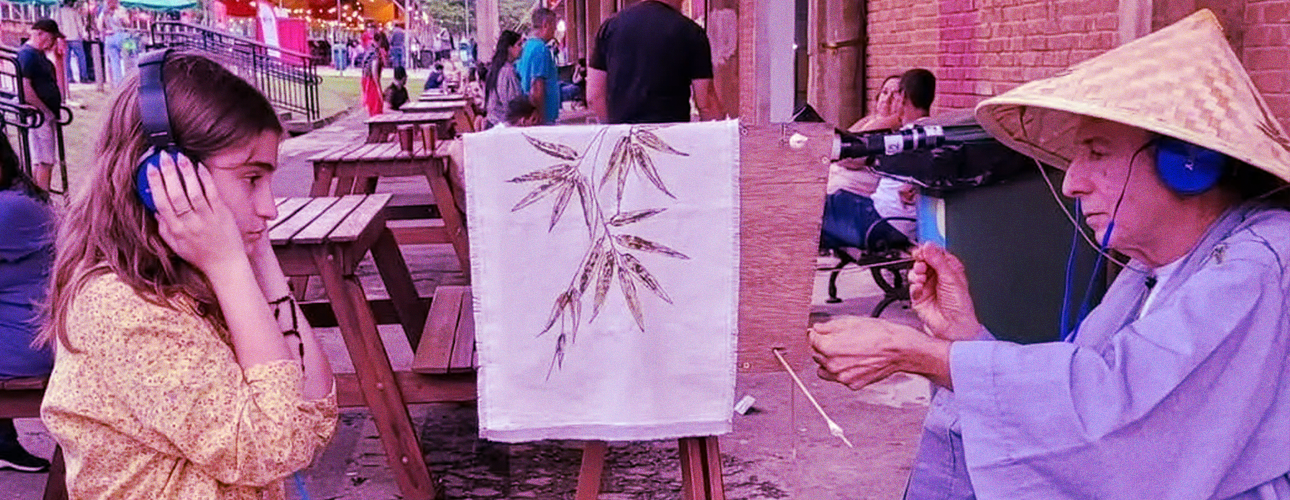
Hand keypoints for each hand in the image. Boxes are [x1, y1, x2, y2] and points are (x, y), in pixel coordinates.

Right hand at [149, 152, 245, 273]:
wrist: (225, 265)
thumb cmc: (199, 255)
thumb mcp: (175, 245)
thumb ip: (163, 227)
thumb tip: (154, 209)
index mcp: (176, 230)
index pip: (162, 203)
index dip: (155, 184)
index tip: (150, 168)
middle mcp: (190, 223)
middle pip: (176, 195)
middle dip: (168, 173)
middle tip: (163, 156)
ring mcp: (207, 217)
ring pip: (194, 192)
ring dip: (186, 172)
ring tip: (180, 156)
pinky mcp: (222, 214)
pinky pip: (212, 193)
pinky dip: (205, 179)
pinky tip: (199, 166)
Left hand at [810, 316, 932, 389]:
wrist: (899, 349)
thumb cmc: (879, 335)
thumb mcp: (850, 322)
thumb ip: (829, 326)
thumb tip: (817, 328)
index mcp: (829, 348)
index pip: (811, 340)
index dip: (816, 334)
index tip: (820, 332)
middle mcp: (833, 365)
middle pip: (817, 355)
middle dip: (823, 347)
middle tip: (837, 340)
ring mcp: (843, 377)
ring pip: (825, 369)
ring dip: (830, 361)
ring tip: (846, 352)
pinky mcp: (852, 384)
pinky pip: (839, 378)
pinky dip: (843, 371)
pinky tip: (854, 361)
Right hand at [909, 243, 982, 340]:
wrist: (953, 327)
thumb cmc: (960, 306)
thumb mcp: (951, 278)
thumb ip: (937, 260)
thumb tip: (928, 245)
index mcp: (949, 269)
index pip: (935, 253)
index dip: (927, 251)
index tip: (922, 251)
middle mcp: (938, 276)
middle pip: (922, 261)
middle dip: (920, 262)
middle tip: (921, 265)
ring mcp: (927, 286)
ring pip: (914, 272)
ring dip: (916, 274)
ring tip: (921, 279)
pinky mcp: (918, 296)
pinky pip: (910, 286)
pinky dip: (914, 286)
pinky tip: (920, 289)